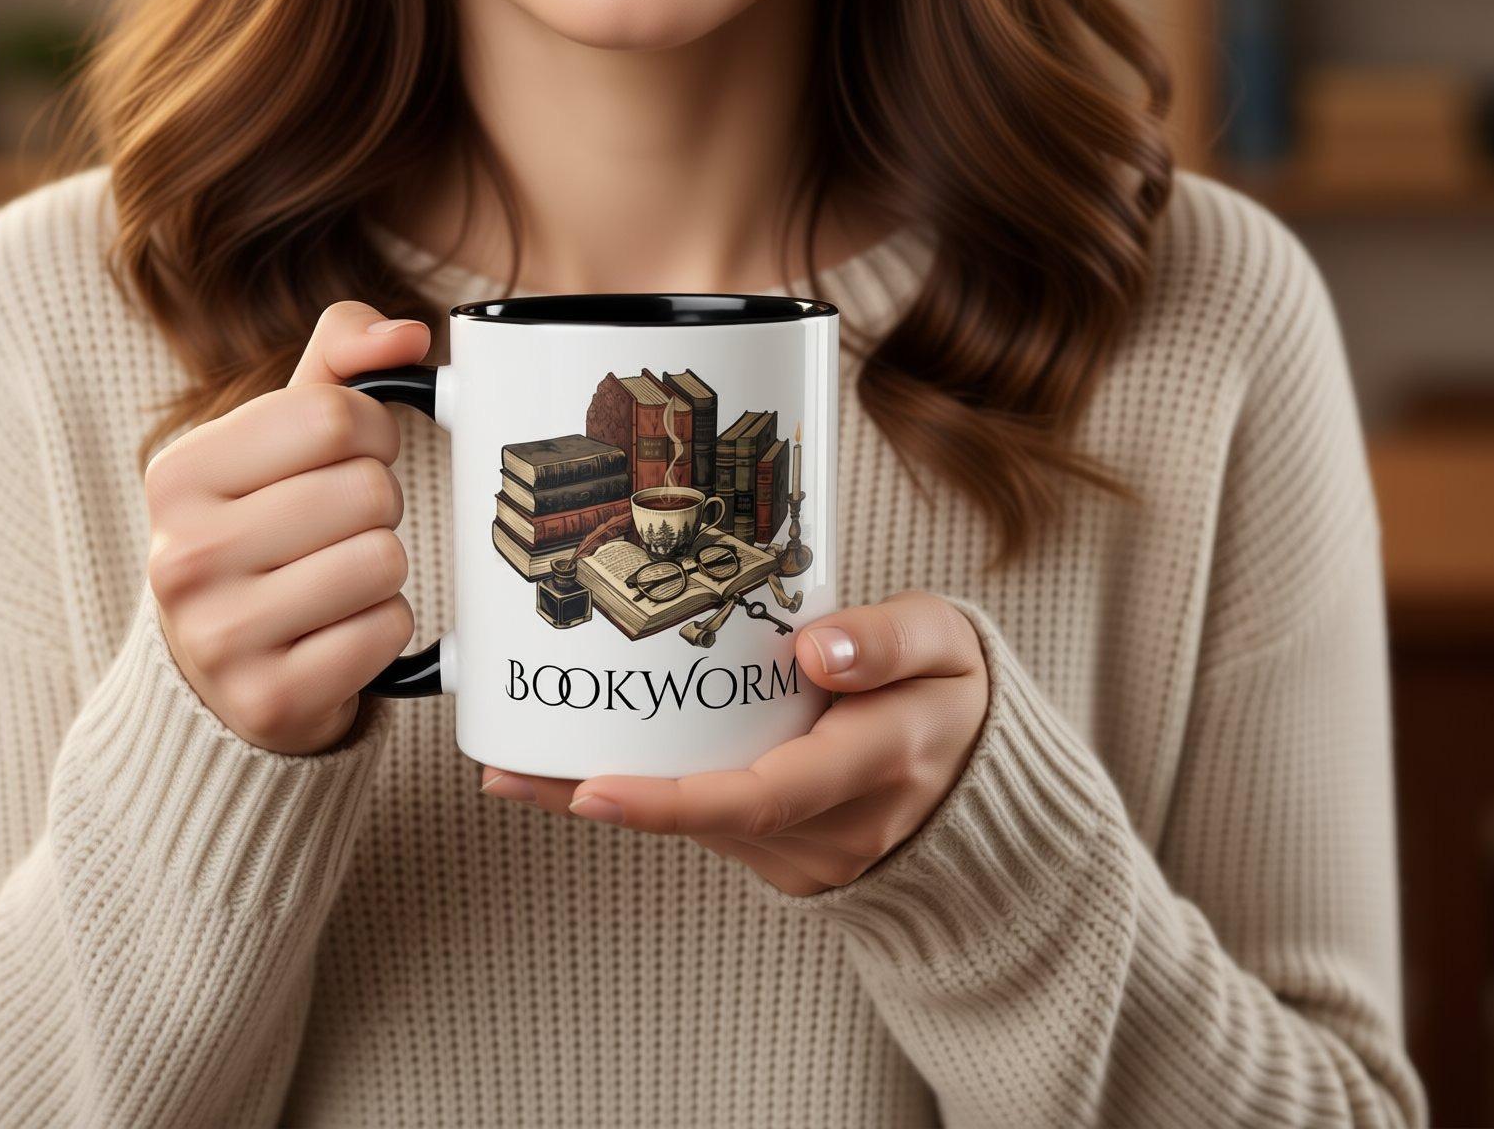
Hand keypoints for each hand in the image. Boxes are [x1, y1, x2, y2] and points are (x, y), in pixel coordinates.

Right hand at [143, 302, 429, 754]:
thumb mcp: (278, 435)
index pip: (333, 414)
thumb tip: (408, 336)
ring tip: (337, 577)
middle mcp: (183, 555)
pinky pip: (388, 630)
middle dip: (378, 503)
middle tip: (342, 526)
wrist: (215, 672)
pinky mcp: (270, 700)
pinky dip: (384, 625)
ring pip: (385, 560)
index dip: (373, 429)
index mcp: (178, 474)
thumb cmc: (261, 527)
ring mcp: (220, 637)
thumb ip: (341, 360)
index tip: (357, 452)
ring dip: (384, 567)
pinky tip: (338, 630)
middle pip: (367, 490)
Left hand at [479, 592, 988, 895]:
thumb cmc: (951, 688)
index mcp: (878, 762)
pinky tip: (574, 770)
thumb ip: (886, 642)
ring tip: (515, 760)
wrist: (985, 771)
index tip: (593, 788)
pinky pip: (707, 825)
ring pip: (695, 826)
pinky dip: (646, 799)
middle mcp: (836, 824)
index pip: (762, 792)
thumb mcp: (944, 643)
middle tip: (507, 770)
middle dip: (601, 799)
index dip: (671, 799)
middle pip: (704, 817)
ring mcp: (809, 850)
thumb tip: (813, 652)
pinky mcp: (786, 852)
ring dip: (606, 799)